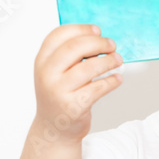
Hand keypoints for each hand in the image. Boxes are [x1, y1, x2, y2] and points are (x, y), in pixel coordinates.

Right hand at [32, 24, 122, 145]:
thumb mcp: (56, 73)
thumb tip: (98, 38)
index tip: (97, 30)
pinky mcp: (73, 107)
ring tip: (117, 60)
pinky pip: (98, 88)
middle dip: (98, 43)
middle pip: (75, 47)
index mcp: (41, 61)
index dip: (81, 29)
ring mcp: (58, 91)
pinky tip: (117, 78)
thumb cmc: (60, 95)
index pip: (59, 35)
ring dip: (108, 61)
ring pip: (89, 68)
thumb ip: (70, 56)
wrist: (54, 129)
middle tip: (111, 45)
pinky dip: (111, 81)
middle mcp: (46, 75)